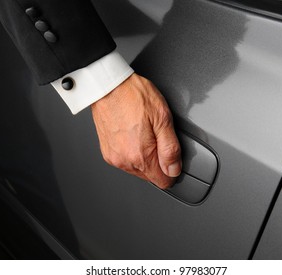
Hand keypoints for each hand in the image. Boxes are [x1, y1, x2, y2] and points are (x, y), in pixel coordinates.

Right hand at [91, 73, 181, 188]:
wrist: (108, 86)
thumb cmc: (133, 96)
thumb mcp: (163, 118)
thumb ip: (171, 149)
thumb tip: (174, 170)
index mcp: (141, 156)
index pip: (163, 181)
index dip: (172, 170)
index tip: (172, 156)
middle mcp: (125, 161)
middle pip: (150, 175)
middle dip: (158, 161)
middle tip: (157, 136)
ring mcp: (114, 157)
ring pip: (138, 168)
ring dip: (144, 156)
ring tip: (143, 131)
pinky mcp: (107, 151)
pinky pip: (126, 160)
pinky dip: (132, 151)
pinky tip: (133, 133)